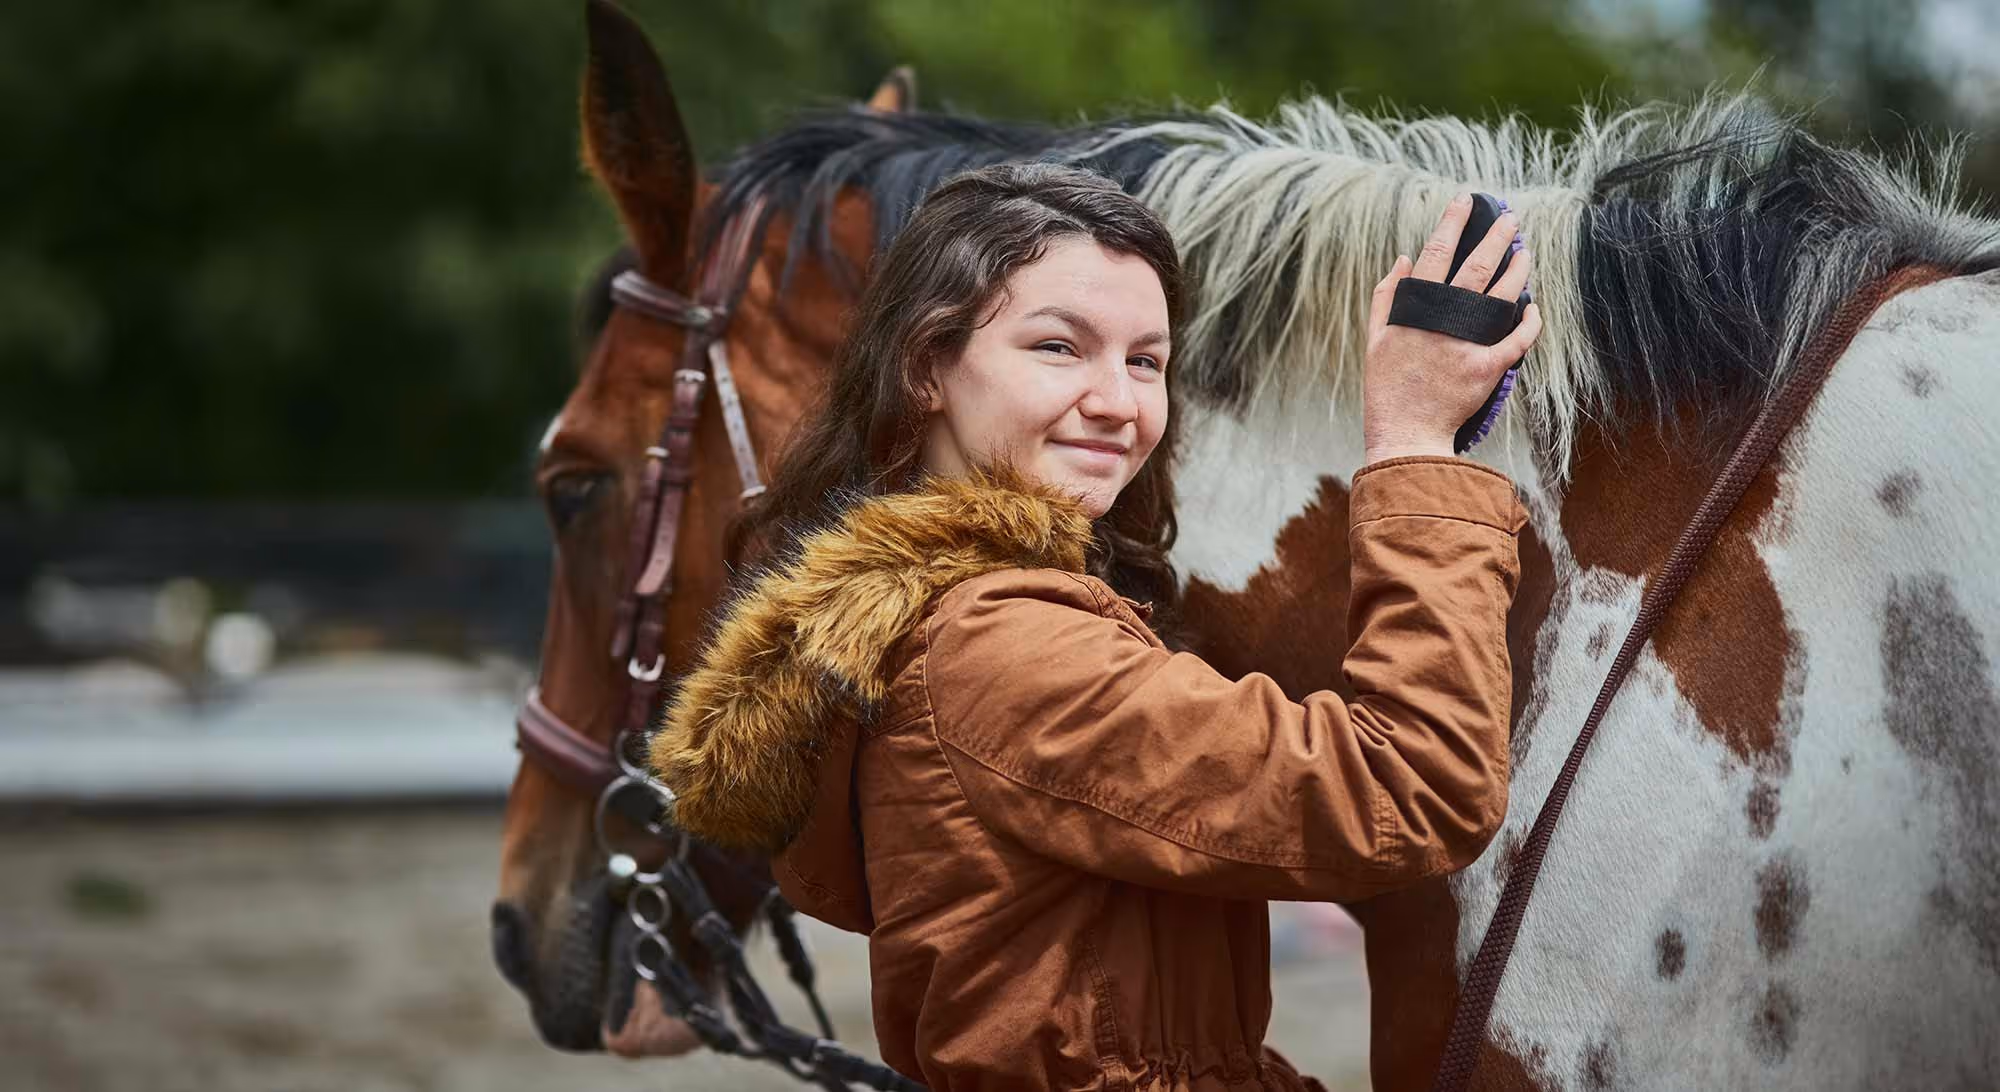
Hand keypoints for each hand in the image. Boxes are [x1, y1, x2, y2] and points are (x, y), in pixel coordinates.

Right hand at [1360, 193, 1542, 464]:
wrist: (1404, 431)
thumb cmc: (1386, 385)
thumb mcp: (1375, 336)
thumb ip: (1387, 295)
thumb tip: (1403, 258)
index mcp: (1416, 308)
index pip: (1437, 252)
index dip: (1452, 223)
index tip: (1465, 201)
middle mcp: (1444, 320)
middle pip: (1476, 265)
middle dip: (1496, 236)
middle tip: (1512, 217)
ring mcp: (1467, 342)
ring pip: (1501, 295)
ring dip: (1517, 270)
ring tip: (1525, 252)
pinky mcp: (1486, 367)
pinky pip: (1517, 340)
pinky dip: (1529, 323)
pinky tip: (1534, 307)